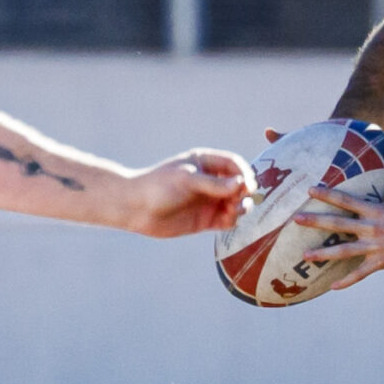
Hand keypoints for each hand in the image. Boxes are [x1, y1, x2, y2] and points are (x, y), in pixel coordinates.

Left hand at [122, 148, 254, 237]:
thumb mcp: (187, 180)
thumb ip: (214, 184)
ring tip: (235, 210)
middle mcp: (210, 181)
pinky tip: (227, 220)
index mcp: (205, 163)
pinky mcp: (206, 220)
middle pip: (239, 185)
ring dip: (242, 206)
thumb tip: (241, 185)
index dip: (244, 173)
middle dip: (245, 191)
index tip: (247, 184)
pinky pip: (227, 220)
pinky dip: (232, 220)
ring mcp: (209, 200)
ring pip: (236, 203)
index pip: (234, 164)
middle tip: (242, 199)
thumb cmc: (159, 186)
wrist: (136, 208)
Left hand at [290, 146, 383, 287]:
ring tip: (306, 255)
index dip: (327, 194)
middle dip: (316, 221)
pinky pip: (361, 273)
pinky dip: (347, 281)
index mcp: (375, 210)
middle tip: (296, 220)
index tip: (310, 190)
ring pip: (345, 251)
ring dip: (324, 254)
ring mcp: (376, 247)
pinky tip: (332, 287)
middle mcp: (372, 228)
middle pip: (339, 224)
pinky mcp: (382, 262)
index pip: (346, 200)